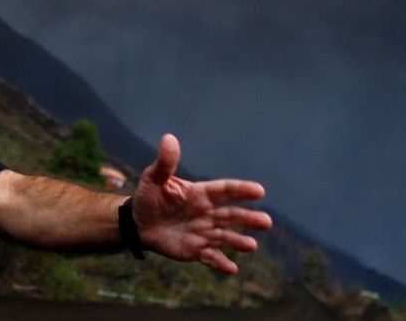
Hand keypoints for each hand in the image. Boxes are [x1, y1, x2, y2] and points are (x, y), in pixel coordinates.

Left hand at [132, 133, 271, 272]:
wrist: (139, 223)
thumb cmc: (149, 197)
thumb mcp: (154, 179)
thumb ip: (165, 163)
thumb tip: (169, 138)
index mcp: (201, 194)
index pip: (225, 190)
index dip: (241, 190)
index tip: (259, 191)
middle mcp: (207, 213)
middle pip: (231, 216)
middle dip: (249, 219)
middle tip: (266, 222)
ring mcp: (203, 232)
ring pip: (225, 237)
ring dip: (239, 242)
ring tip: (252, 246)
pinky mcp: (196, 250)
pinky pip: (211, 257)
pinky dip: (221, 263)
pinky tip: (232, 269)